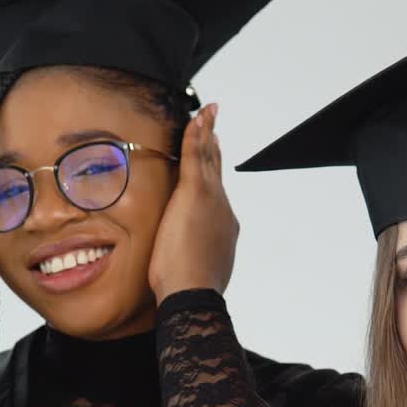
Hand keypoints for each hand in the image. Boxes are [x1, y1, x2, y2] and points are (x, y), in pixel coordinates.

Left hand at [148, 103, 238, 304]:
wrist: (193, 294)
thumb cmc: (188, 289)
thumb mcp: (193, 269)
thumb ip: (192, 257)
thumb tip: (183, 262)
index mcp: (222, 225)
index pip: (216, 190)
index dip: (214, 169)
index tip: (213, 152)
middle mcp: (221, 208)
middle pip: (216, 169)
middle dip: (214, 146)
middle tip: (213, 123)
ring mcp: (211, 200)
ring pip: (208, 158)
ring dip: (207, 133)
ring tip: (209, 112)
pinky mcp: (196, 194)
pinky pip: (195, 156)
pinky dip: (198, 135)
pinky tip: (199, 118)